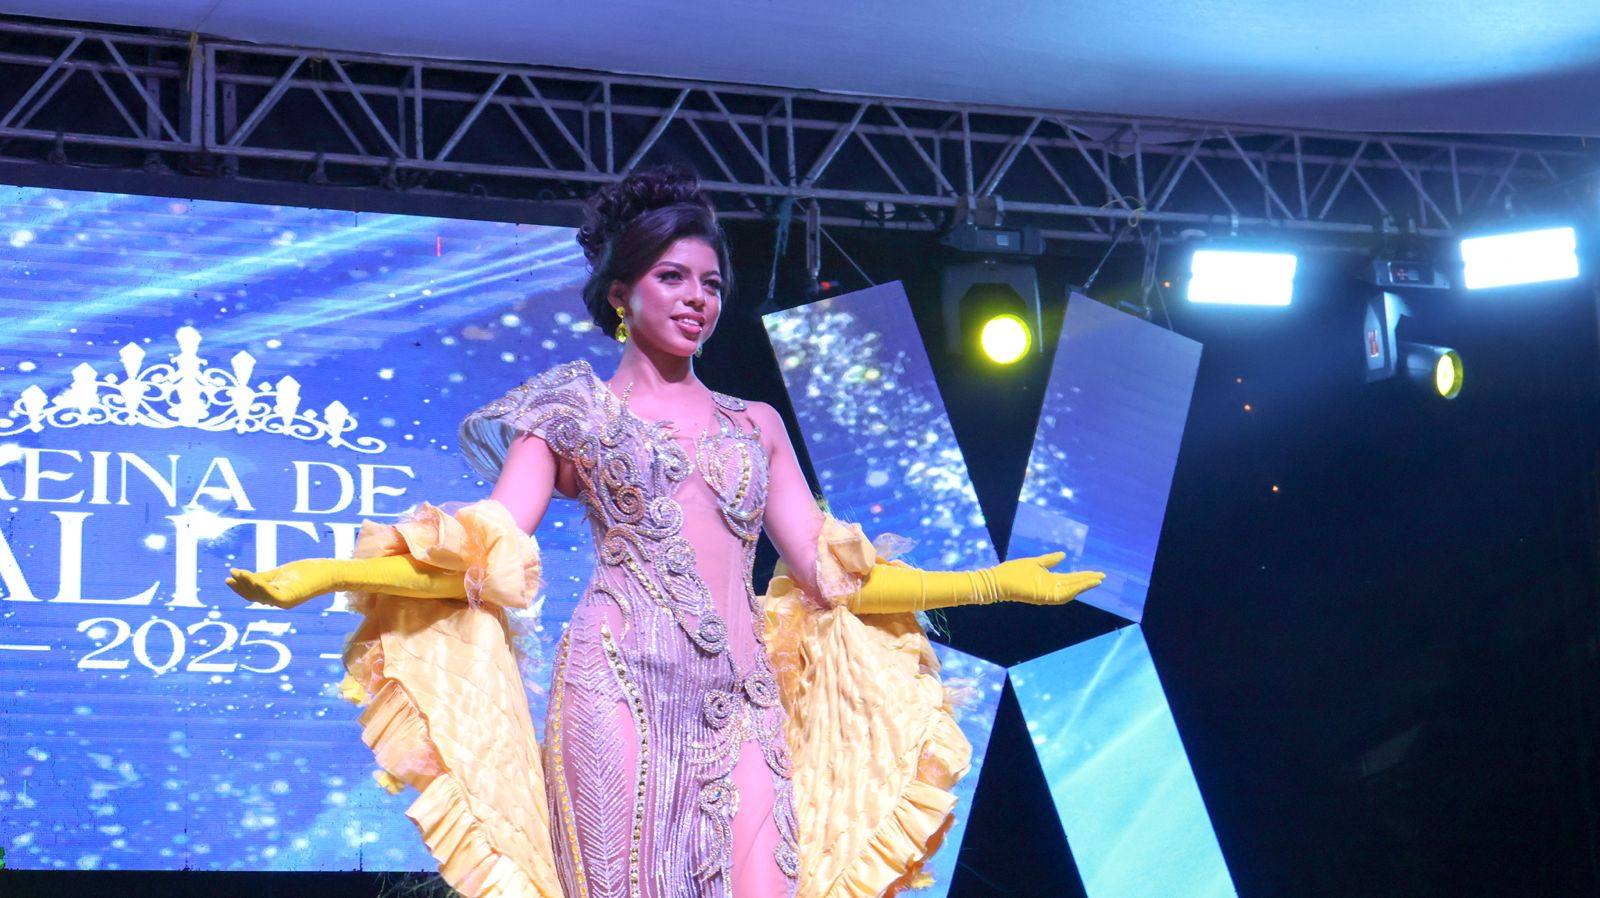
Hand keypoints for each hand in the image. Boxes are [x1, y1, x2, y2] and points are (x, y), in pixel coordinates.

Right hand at [226, 558, 346, 608]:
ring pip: (261, 596)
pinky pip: (272, 595)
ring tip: (238, 574)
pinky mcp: (291, 598)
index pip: (254, 593)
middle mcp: (278, 601)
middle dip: (241, 586)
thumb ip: (263, 576)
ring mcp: (284, 601)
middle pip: (254, 596)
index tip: (229, 577)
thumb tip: (243, 576)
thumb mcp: (280, 573)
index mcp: (275, 595)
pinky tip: (252, 578)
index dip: (240, 587)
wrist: (328, 572)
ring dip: (248, 585)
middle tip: (230, 576)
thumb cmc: (306, 572)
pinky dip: (261, 587)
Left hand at [989, 551, 1104, 605]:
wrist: (998, 580)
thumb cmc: (1013, 572)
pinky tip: (1082, 585)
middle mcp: (1050, 587)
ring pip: (1070, 590)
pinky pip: (1061, 594)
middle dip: (1088, 580)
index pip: (1071, 579)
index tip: (1097, 573)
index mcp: (1049, 580)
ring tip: (1097, 580)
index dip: (1084, 576)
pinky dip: (1073, 590)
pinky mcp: (1043, 595)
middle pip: (1073, 584)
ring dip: (1083, 586)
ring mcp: (1047, 592)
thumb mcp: (1035, 563)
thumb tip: (1064, 554)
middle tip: (1102, 576)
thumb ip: (1049, 560)